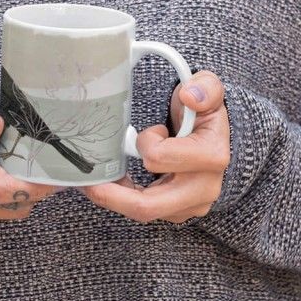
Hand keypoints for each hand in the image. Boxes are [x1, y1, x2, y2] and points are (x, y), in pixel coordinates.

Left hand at [77, 70, 230, 223]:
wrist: (210, 134)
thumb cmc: (202, 112)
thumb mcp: (207, 89)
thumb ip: (205, 87)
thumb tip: (191, 96)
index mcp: (211, 156)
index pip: (160, 158)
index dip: (145, 141)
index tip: (151, 130)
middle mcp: (204, 188)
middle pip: (148, 205)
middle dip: (112, 195)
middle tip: (89, 183)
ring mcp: (191, 205)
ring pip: (143, 213)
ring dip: (116, 198)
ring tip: (97, 182)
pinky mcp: (178, 212)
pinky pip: (145, 213)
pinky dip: (124, 200)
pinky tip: (114, 185)